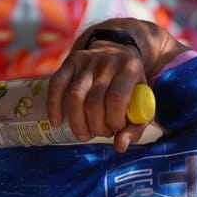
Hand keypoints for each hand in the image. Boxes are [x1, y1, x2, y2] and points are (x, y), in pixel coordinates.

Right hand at [46, 33, 148, 151]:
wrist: (118, 49)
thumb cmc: (130, 85)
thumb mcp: (142, 103)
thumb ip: (135, 128)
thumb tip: (120, 146)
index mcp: (129, 70)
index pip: (116, 99)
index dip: (114, 120)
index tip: (116, 128)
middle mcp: (107, 62)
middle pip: (94, 102)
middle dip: (96, 127)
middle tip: (101, 132)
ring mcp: (87, 60)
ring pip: (74, 96)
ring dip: (77, 123)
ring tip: (84, 134)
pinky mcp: (70, 61)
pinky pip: (56, 85)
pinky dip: (54, 106)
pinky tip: (57, 122)